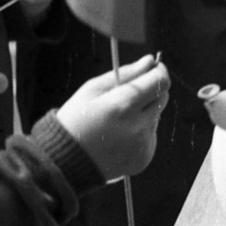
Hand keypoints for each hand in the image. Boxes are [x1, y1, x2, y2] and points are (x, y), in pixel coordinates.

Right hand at [55, 55, 171, 181]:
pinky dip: (141, 131)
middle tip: (130, 94)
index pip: (160, 81)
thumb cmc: (76, 119)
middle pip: (162, 98)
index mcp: (123, 105)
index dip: (158, 70)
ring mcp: (142, 146)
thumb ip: (126, 73)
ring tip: (118, 120)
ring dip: (145, 112)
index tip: (152, 67)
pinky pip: (151, 135)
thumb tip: (149, 61)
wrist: (64, 163)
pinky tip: (120, 136)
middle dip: (151, 91)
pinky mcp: (143, 159)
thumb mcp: (94, 88)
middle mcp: (137, 127)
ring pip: (156, 116)